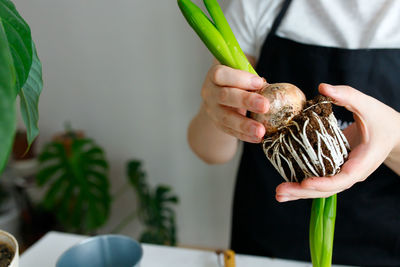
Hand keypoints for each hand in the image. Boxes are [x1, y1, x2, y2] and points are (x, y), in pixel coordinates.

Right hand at [201, 64, 267, 142]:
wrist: (220, 99)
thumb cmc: (235, 82)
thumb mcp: (240, 74)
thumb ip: (251, 79)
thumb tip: (269, 88)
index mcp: (214, 76)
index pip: (221, 75)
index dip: (239, 78)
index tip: (259, 82)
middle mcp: (210, 92)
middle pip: (224, 96)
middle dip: (246, 100)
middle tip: (265, 106)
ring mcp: (212, 110)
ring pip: (226, 118)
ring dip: (244, 125)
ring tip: (261, 130)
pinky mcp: (218, 124)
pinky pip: (230, 131)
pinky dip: (245, 135)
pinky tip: (257, 138)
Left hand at [276, 83, 399, 201]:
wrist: (393, 132)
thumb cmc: (381, 119)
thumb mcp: (367, 105)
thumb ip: (346, 96)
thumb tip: (322, 87)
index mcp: (363, 162)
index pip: (344, 178)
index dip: (324, 183)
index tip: (305, 183)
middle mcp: (352, 173)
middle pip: (327, 189)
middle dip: (303, 192)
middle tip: (279, 193)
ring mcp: (344, 173)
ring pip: (322, 189)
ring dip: (300, 193)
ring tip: (278, 194)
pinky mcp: (336, 169)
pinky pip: (320, 180)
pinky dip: (304, 185)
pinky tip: (286, 186)